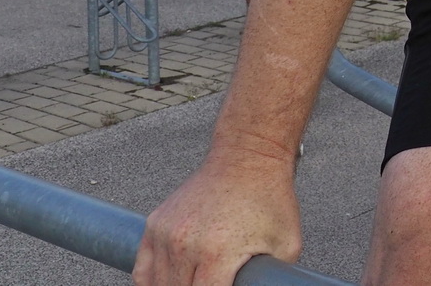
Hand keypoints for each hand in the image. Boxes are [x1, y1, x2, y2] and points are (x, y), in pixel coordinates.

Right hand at [133, 158, 299, 285]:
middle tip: (213, 282)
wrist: (248, 157)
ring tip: (196, 280)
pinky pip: (143, 269)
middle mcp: (185, 246)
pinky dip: (153, 282)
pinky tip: (170, 282)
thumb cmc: (269, 199)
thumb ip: (272, 279)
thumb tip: (266, 285)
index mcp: (217, 254)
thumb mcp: (287, 245)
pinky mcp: (155, 225)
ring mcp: (166, 234)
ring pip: (158, 285)